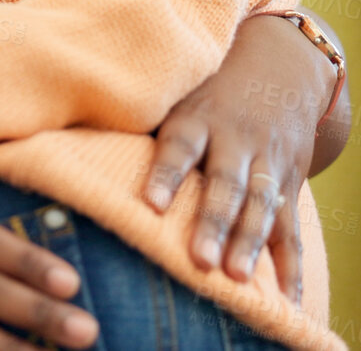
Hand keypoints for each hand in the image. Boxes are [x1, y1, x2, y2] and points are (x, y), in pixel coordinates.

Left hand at [141, 14, 342, 302]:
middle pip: (225, 184)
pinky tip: (287, 299)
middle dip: (213, 222)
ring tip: (236, 278)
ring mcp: (266, 160)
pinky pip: (290, 227)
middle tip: (201, 261)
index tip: (151, 204)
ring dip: (249, 243)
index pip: (180, 146)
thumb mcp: (177, 92)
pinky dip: (291, 265)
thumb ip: (139, 121)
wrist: (281, 61)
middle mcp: (235, 139)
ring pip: (260, 205)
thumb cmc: (207, 89)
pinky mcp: (290, 181)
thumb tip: (69, 143)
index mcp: (198, 117)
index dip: (166, 173)